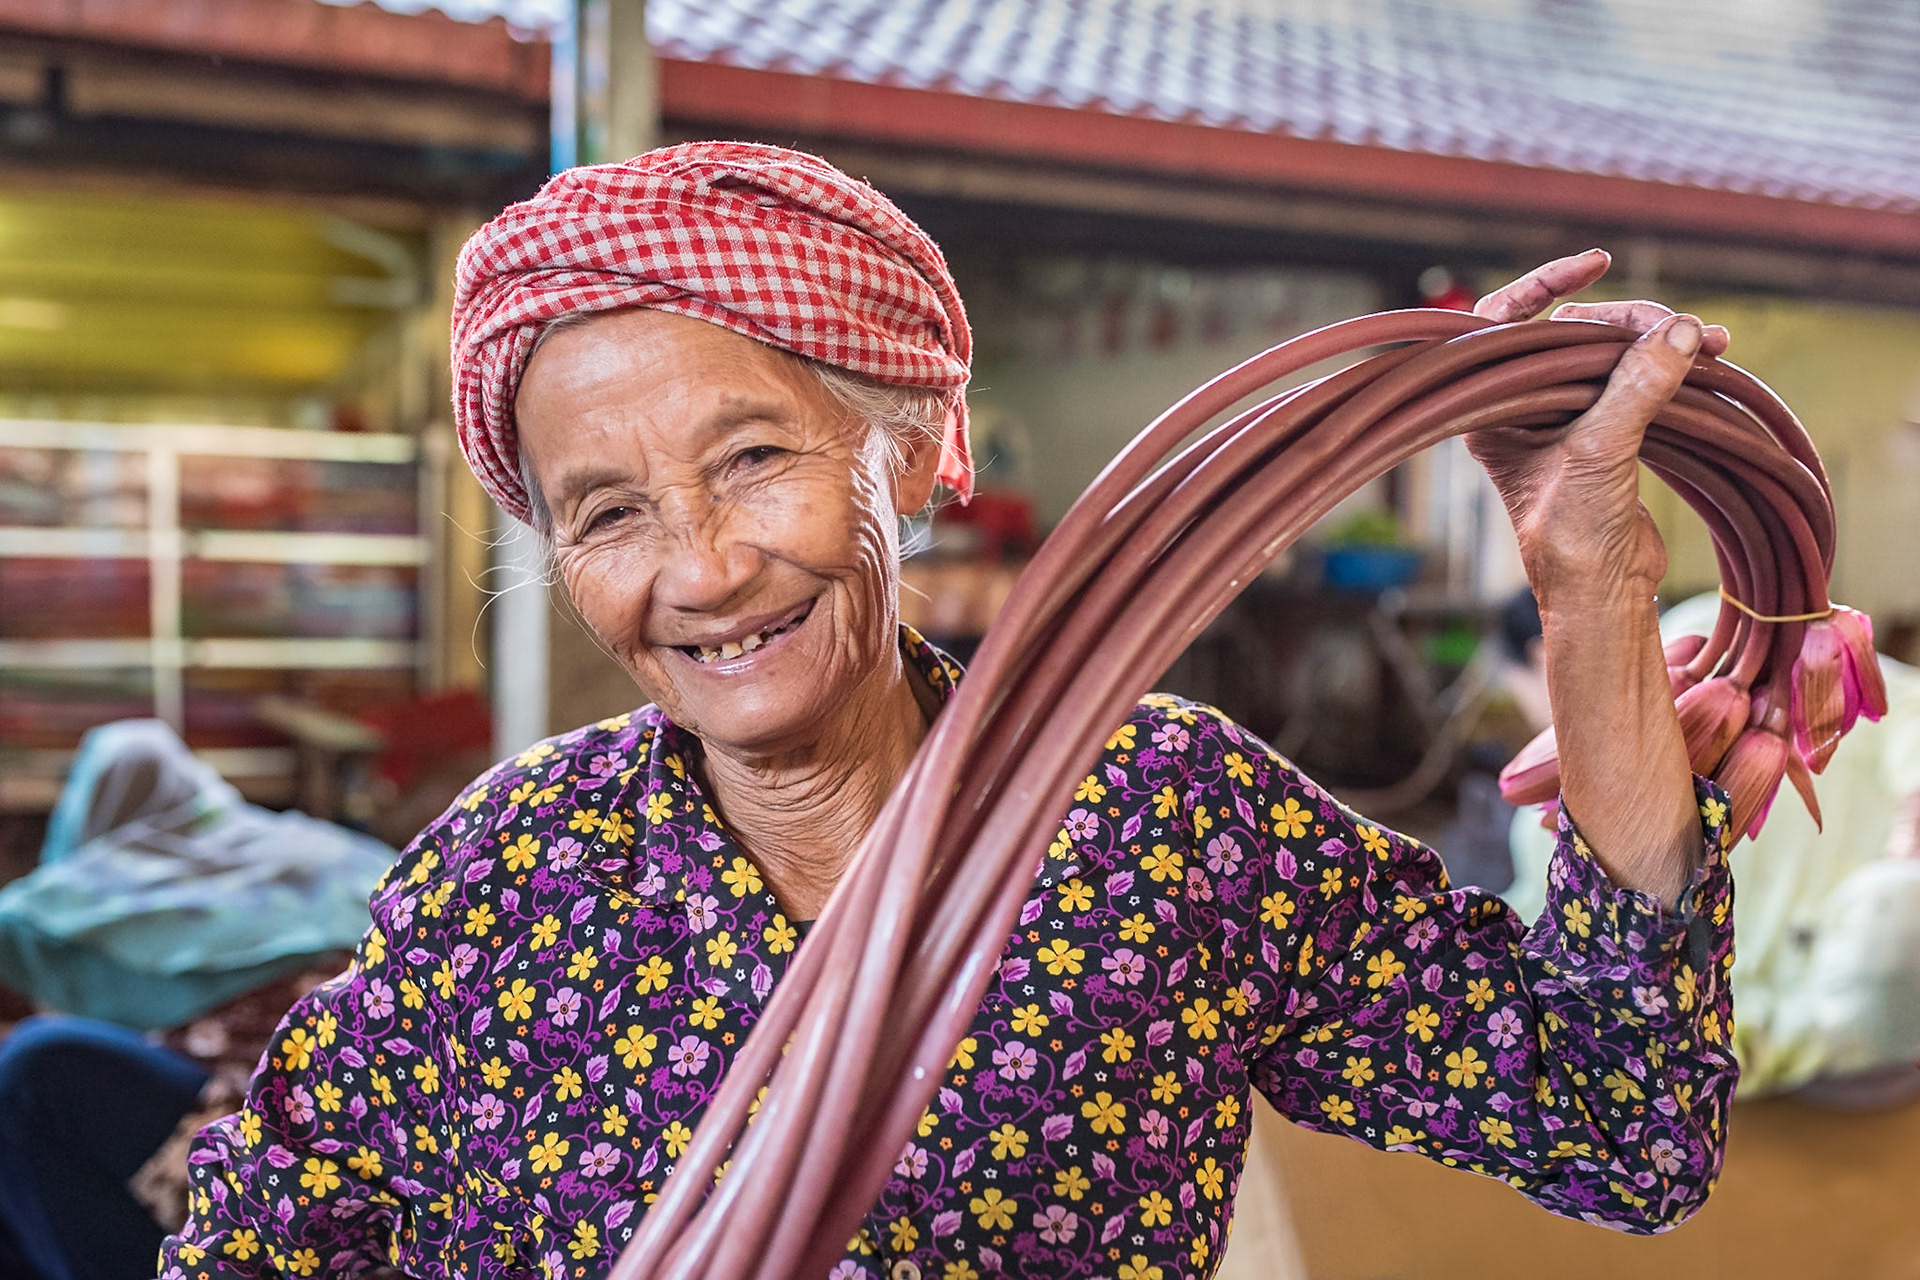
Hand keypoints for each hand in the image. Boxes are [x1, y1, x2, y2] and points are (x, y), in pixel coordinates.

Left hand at [1471, 250, 1707, 900]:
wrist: (1600, 592)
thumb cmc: (1573, 533)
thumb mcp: (1601, 453)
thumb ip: (1634, 389)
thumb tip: (1674, 333)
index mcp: (1490, 407)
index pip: (1504, 321)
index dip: (1545, 282)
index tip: (1596, 261)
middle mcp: (1518, 406)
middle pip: (1572, 333)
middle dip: (1629, 321)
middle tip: (1680, 328)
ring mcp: (1561, 418)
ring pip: (1608, 353)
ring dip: (1659, 341)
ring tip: (1709, 342)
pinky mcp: (1603, 430)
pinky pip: (1634, 378)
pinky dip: (1669, 365)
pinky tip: (1705, 356)